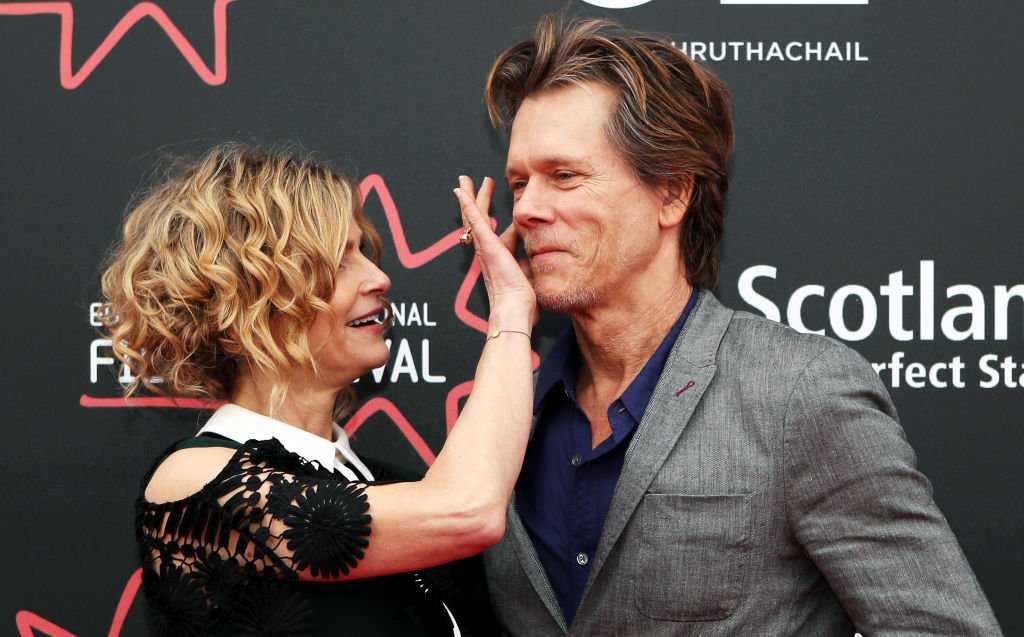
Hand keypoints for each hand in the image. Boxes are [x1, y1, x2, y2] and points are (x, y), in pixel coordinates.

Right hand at [453, 176, 537, 328]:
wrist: (516, 308)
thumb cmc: (522, 298)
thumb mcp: (529, 268)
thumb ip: (528, 254)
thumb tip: (533, 242)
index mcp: (497, 257)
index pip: (494, 230)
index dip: (493, 215)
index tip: (495, 204)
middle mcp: (487, 251)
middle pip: (478, 219)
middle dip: (477, 199)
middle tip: (472, 184)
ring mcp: (485, 247)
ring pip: (473, 216)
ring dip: (468, 197)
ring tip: (464, 181)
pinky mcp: (486, 245)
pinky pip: (474, 221)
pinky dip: (467, 205)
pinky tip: (461, 192)